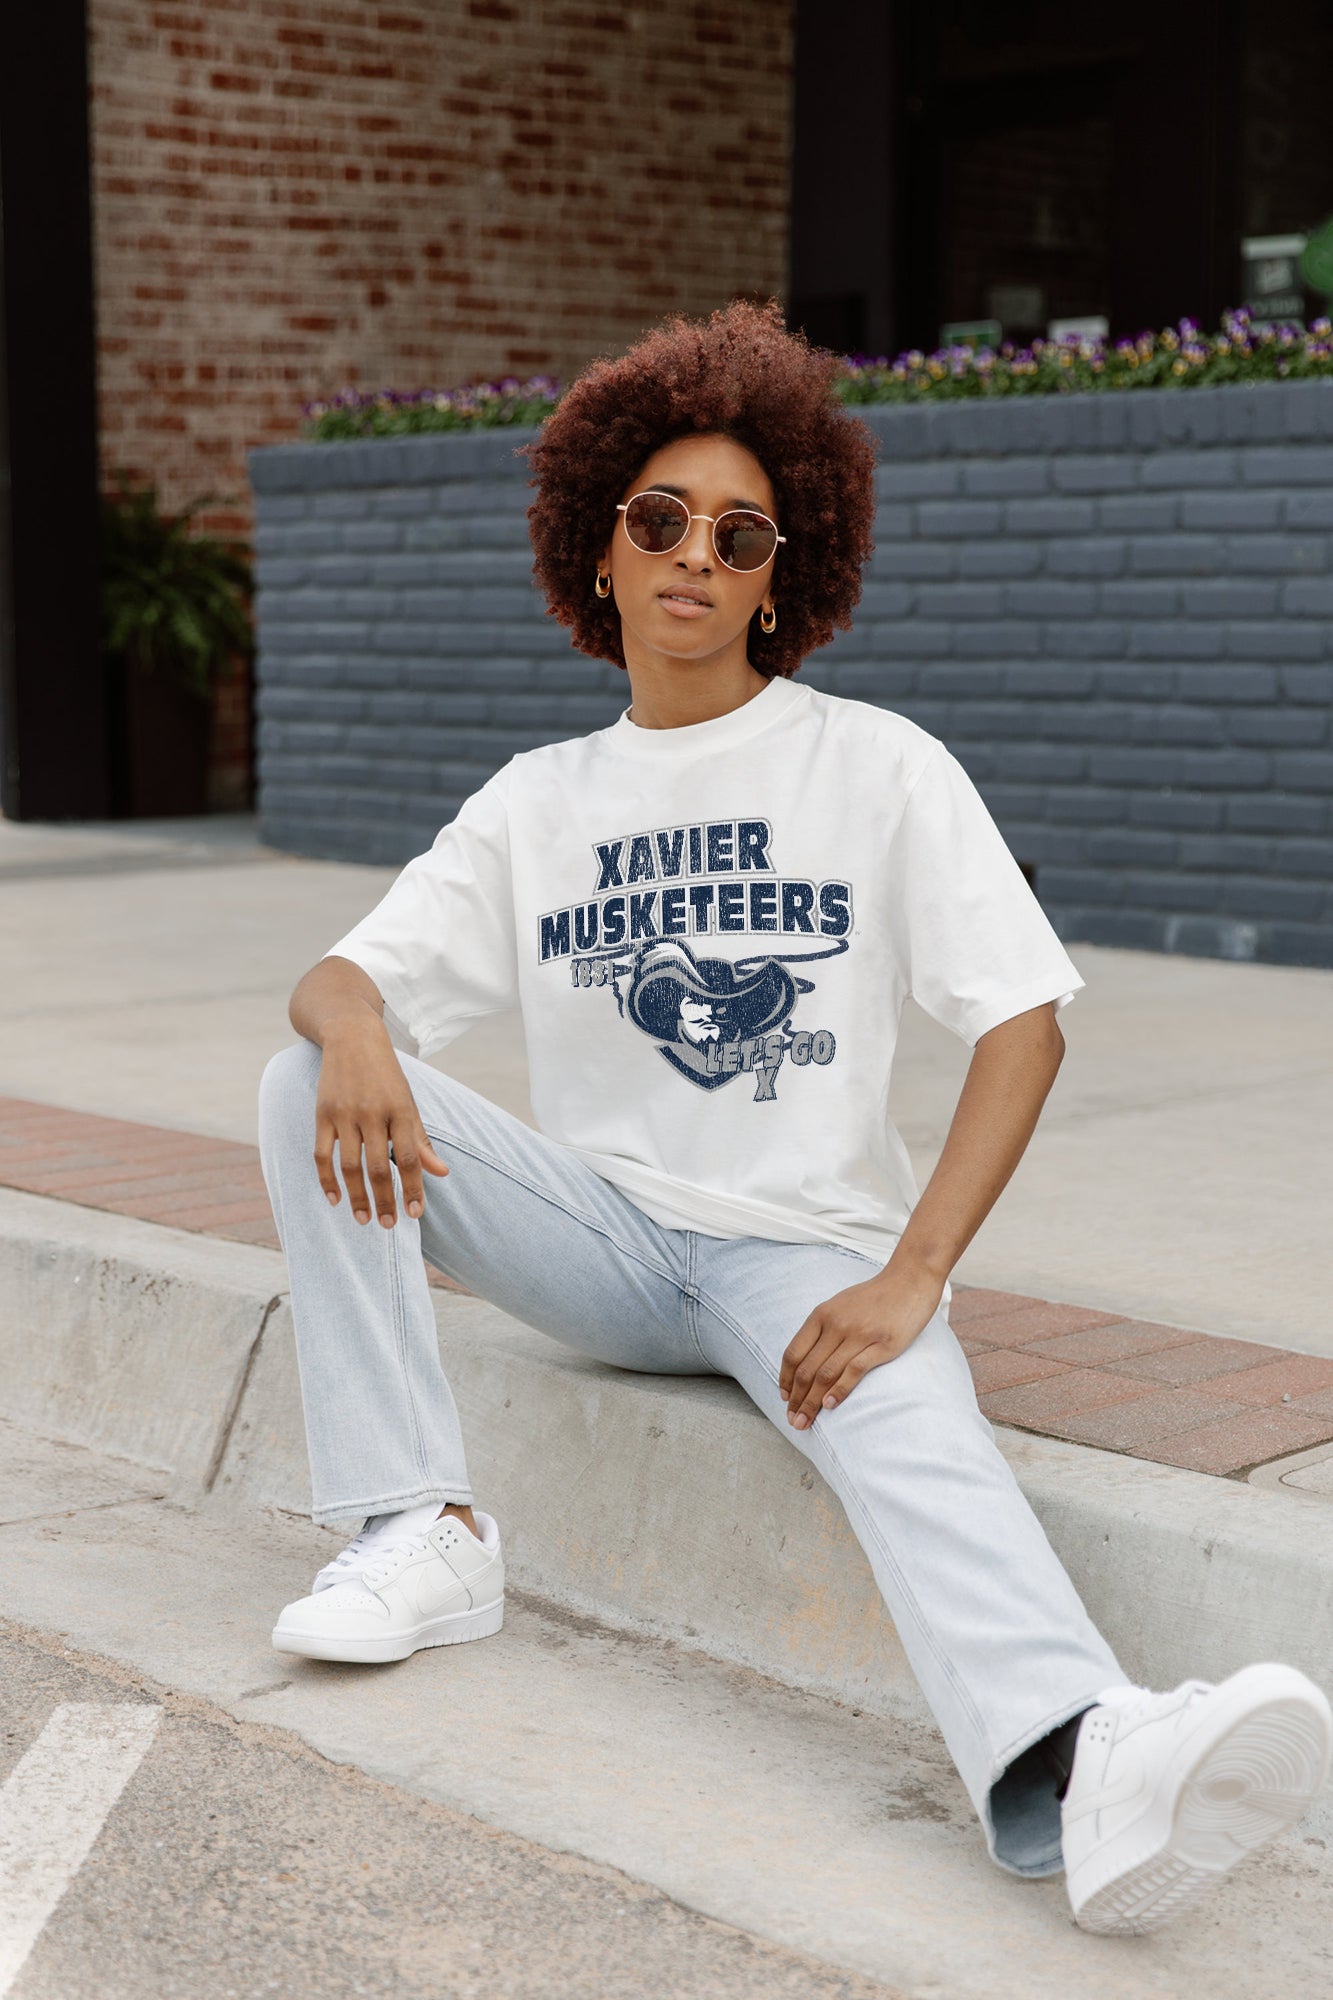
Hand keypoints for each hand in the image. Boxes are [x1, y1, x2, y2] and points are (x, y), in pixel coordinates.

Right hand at [313, 1019, 449, 1228]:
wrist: (352, 1036)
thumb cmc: (387, 1076)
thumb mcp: (408, 1102)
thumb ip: (421, 1140)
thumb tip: (442, 1173)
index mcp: (401, 1110)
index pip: (409, 1157)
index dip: (413, 1188)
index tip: (415, 1214)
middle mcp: (373, 1112)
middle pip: (379, 1167)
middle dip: (385, 1200)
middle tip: (389, 1225)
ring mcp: (345, 1114)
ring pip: (350, 1166)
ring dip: (357, 1197)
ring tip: (364, 1219)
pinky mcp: (322, 1114)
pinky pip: (322, 1155)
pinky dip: (327, 1180)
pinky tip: (335, 1200)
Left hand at [778, 1255, 945, 1429]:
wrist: (910, 1280)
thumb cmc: (874, 1297)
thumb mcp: (839, 1305)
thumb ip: (821, 1329)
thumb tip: (804, 1360)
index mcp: (821, 1314)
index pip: (793, 1353)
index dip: (785, 1380)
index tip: (785, 1399)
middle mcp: (836, 1324)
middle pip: (807, 1369)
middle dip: (796, 1399)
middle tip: (793, 1421)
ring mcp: (859, 1335)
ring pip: (826, 1374)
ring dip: (812, 1402)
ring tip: (805, 1421)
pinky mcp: (882, 1345)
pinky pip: (854, 1371)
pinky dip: (839, 1391)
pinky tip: (830, 1405)